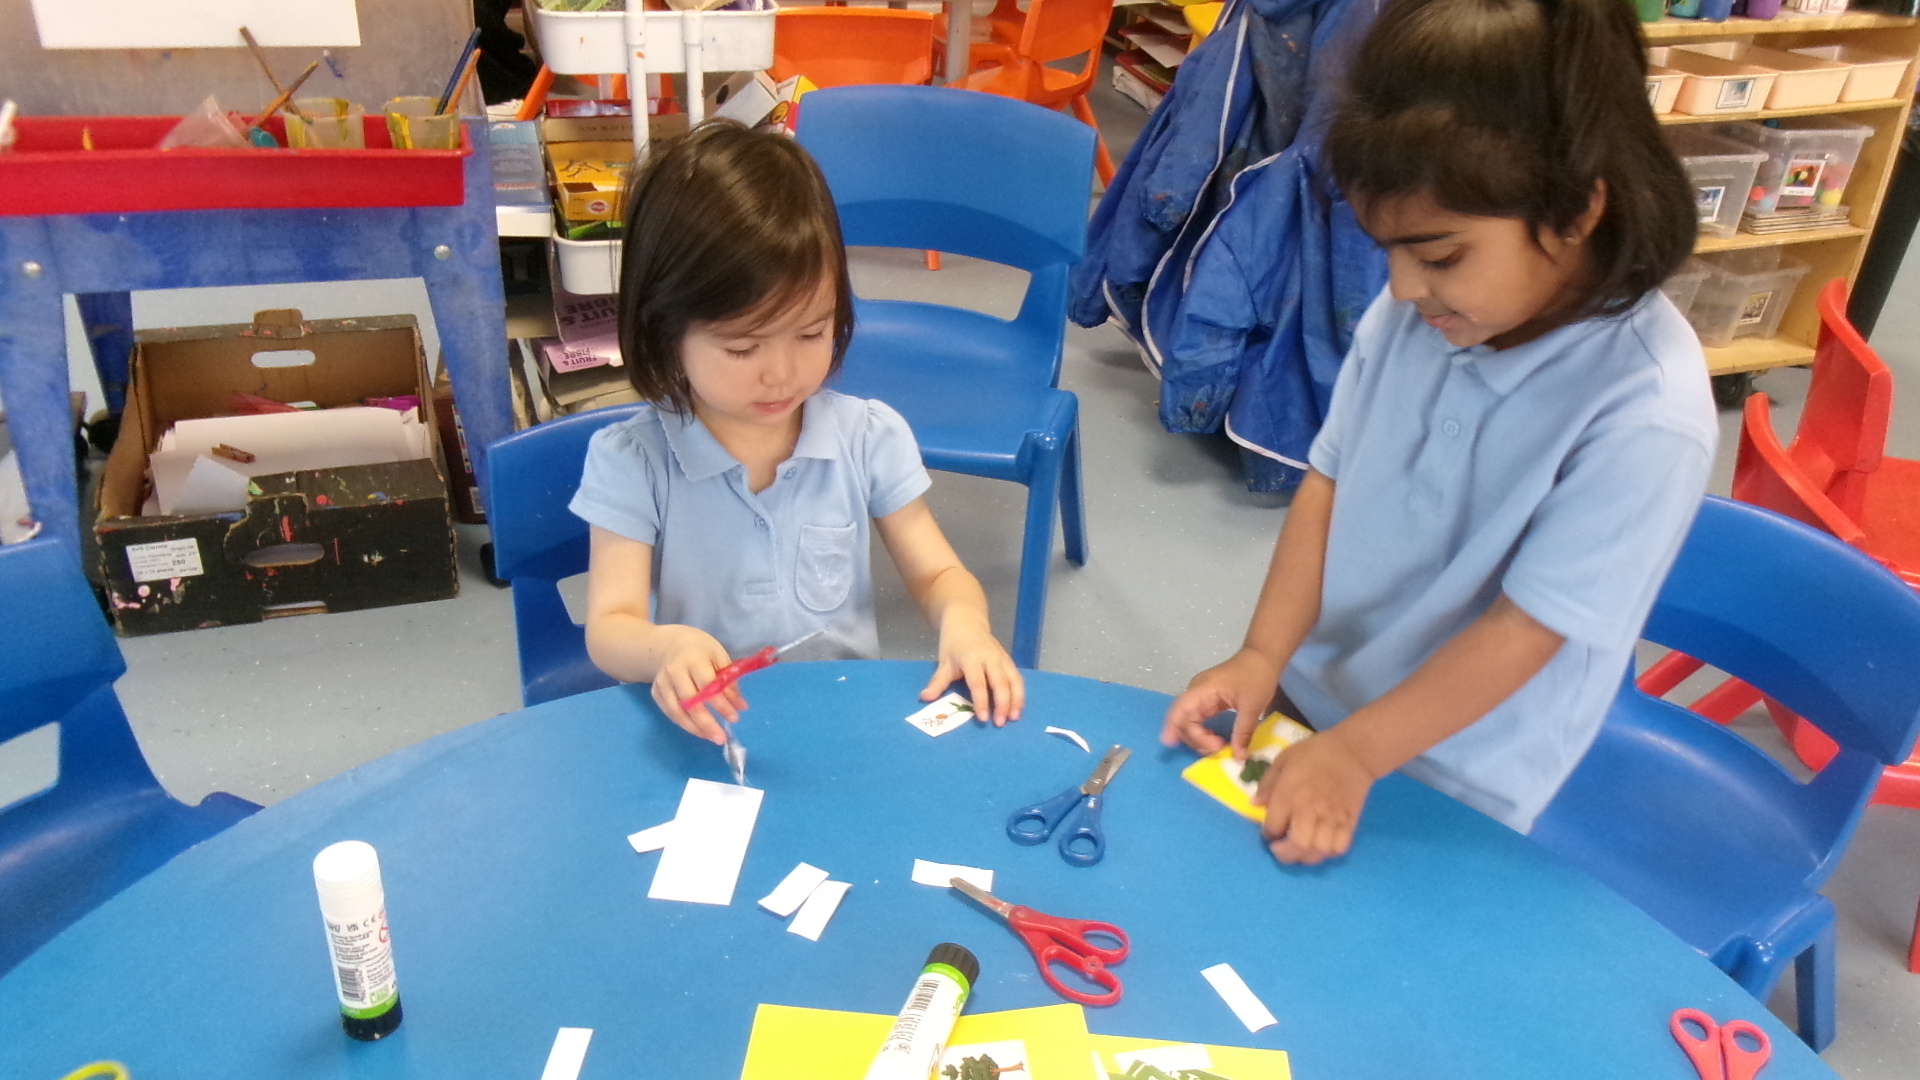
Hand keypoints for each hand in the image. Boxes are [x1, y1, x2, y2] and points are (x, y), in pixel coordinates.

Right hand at [649, 626, 747, 744]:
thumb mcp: (719, 656)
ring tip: (712, 738)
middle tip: (721, 738)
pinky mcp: (656, 693)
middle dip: (707, 723)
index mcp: (693, 659)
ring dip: (695, 729)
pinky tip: (699, 730)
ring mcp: (662, 684)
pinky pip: (670, 713)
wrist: (667, 645)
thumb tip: (741, 706)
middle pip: (690, 703)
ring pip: (677, 712)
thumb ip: (729, 681)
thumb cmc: (700, 650)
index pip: (707, 686)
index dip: (721, 704)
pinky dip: (685, 724)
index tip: (734, 718)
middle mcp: (674, 672)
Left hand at [923, 618, 1024, 724]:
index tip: (983, 718)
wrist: (967, 624)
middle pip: (1000, 682)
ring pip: (1014, 680)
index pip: (978, 683)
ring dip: (1016, 700)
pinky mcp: (1009, 661)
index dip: (981, 701)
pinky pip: (1017, 679)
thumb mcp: (944, 662)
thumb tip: (924, 698)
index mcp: (972, 658)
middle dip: (1002, 704)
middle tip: (1000, 723)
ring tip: (1013, 718)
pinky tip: (1017, 709)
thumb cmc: (954, 645)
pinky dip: (1019, 694)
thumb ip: (938, 682)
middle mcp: (990, 658)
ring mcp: (1002, 659)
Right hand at [1160, 648, 1283, 755]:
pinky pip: (1198, 718)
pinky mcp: (1208, 700)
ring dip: (1198, 737)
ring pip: (1188, 721)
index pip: (1180, 712)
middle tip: (1217, 750)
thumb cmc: (1257, 677)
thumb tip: (1239, 757)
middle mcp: (1196, 692)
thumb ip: (1243, 732)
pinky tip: (1213, 741)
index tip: (1209, 748)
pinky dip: (1203, 732)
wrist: (1263, 657)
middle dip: (1194, 739)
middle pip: (1181, 720)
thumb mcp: (1252, 706)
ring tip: (1218, 747)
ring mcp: (1201, 696)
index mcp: (1202, 689)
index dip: (1178, 732)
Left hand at [1254, 728, 1374, 864]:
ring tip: (1300, 850)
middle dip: (1285, 854)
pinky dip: (1329, 853)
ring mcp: (1331, 818)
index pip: (1273, 827)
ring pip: (1318, 851)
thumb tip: (1255, 804)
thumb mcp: (1284, 759)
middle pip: (1296, 845)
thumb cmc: (1315, 752)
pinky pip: (1339, 847)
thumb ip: (1267, 782)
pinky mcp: (1349, 822)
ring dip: (1305, 856)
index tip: (1270, 832)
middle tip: (1281, 850)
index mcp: (1289, 794)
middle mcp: (1309, 810)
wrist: (1353, 752)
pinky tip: (1321, 846)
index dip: (1268, 834)